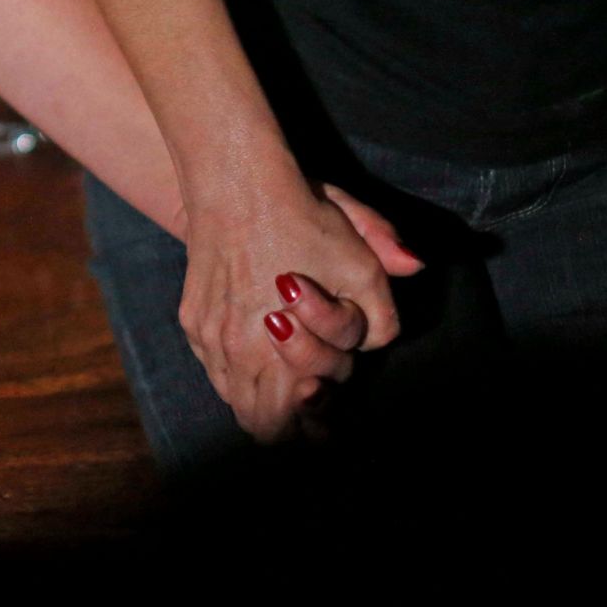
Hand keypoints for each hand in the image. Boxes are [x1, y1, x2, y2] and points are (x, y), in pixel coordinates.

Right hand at [179, 172, 422, 442]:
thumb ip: (384, 301)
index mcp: (283, 352)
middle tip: (313, 391)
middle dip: (289, 416)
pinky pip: (214, 366)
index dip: (316, 420)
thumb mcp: (359, 257)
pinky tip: (258, 341)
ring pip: (232, 398)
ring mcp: (209, 337)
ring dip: (260, 392)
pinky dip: (236, 367)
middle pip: (258, 423)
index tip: (326, 397)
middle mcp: (237, 353)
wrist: (235, 183)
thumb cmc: (300, 218)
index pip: (290, 422)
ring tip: (285, 367)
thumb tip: (414, 278)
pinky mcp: (192, 319)